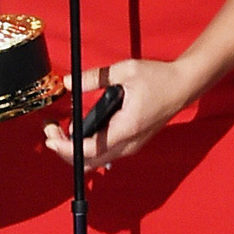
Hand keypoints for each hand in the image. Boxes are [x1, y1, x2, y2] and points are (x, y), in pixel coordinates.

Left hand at [42, 58, 194, 168]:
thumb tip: (68, 82)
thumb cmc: (158, 78)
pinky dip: (87, 147)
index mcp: (126, 128)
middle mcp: (128, 144)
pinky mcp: (132, 143)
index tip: (50, 138)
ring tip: (60, 129)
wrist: (183, 85)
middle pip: (89, 162)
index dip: (65, 148)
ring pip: (96, 161)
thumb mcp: (125, 71)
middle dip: (64, 151)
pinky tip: (78, 129)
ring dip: (75, 150)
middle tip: (50, 131)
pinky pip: (104, 154)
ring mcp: (131, 146)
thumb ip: (94, 77)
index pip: (89, 150)